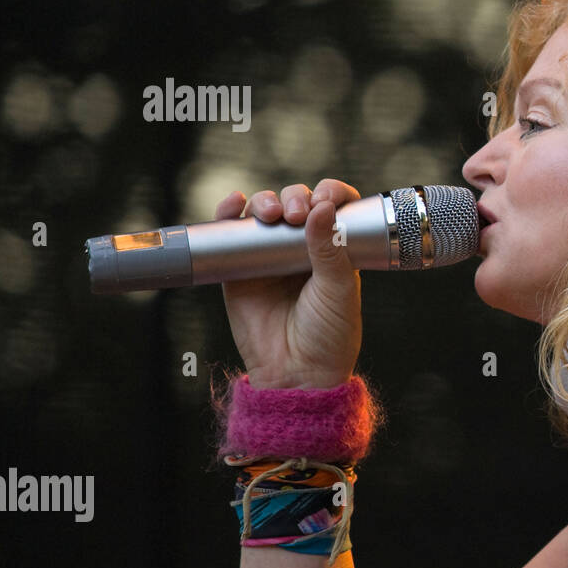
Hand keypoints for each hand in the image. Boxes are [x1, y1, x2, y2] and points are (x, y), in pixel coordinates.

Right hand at [213, 179, 363, 389]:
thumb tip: (323, 206)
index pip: (333, 206)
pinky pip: (230, 234)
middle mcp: (301, 248)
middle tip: (297, 214)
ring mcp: (268, 257)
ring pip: (263, 212)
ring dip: (265, 201)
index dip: (331, 193)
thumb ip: (331, 249)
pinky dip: (228, 212)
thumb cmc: (329, 335)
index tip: (329, 197)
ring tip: (270, 213)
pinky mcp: (239, 270)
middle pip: (296, 203)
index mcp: (335, 249)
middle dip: (296, 198)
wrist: (297, 374)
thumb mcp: (339, 290)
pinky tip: (233, 203)